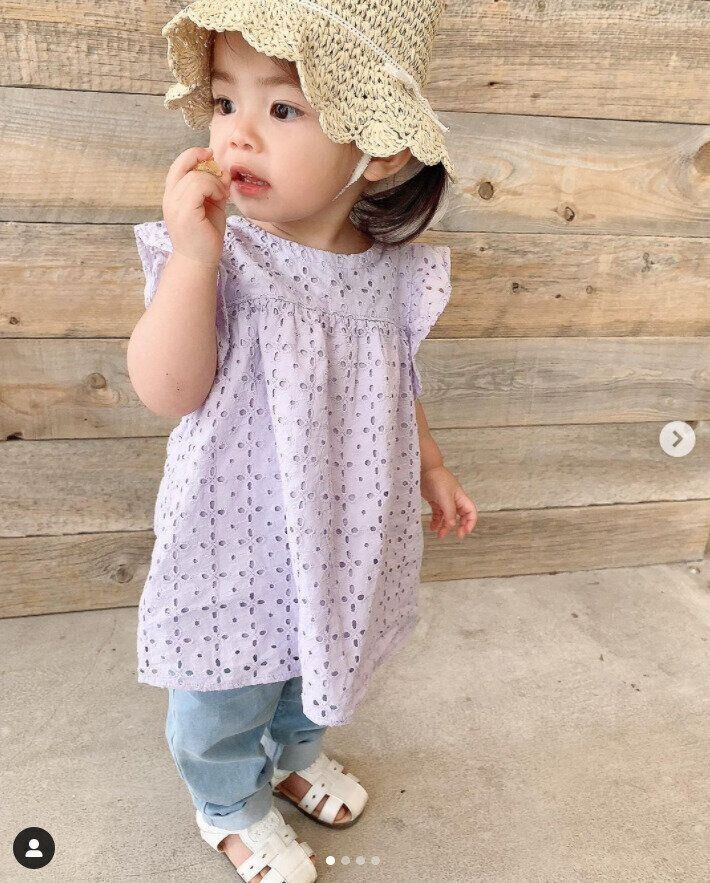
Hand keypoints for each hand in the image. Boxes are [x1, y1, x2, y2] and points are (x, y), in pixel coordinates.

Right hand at [162, 146, 231, 267]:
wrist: (200, 262)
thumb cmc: (205, 237)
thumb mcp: (212, 206)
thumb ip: (215, 188)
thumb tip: (224, 171)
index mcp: (173, 195)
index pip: (178, 164)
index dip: (193, 154)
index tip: (210, 156)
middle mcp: (170, 198)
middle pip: (183, 164)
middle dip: (205, 164)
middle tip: (221, 178)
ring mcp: (175, 205)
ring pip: (195, 176)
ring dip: (214, 182)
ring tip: (222, 195)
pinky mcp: (185, 212)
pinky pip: (199, 186)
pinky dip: (213, 188)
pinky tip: (221, 199)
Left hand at [420, 465, 476, 539]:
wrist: (424, 470)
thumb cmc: (437, 479)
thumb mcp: (445, 497)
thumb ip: (449, 512)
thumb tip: (452, 525)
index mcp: (461, 498)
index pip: (471, 512)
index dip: (470, 523)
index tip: (464, 532)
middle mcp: (454, 500)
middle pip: (460, 517)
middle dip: (459, 527)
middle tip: (456, 536)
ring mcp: (444, 501)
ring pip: (448, 517)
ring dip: (445, 527)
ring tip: (439, 535)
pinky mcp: (435, 501)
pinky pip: (438, 514)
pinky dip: (436, 522)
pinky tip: (432, 527)